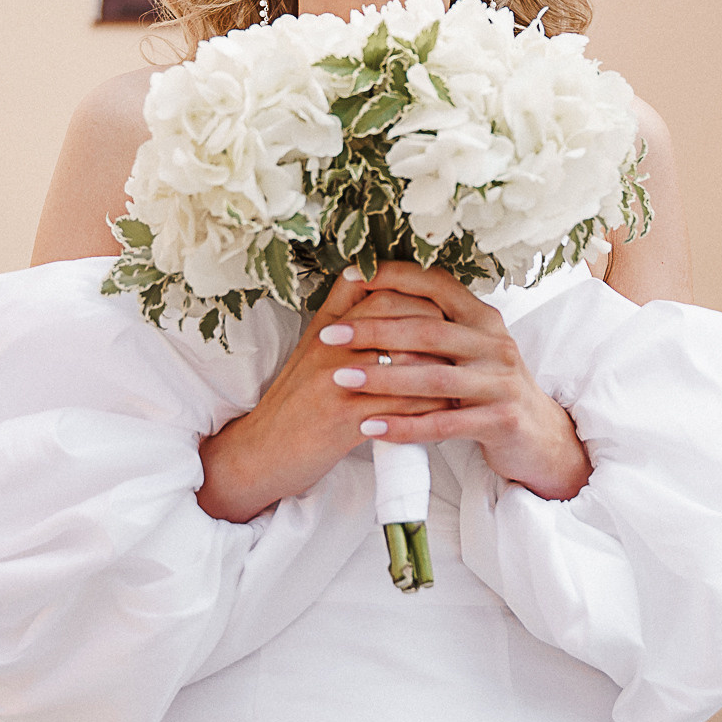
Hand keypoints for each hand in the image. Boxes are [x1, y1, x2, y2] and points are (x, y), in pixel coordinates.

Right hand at [194, 270, 449, 523]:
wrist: (260, 451)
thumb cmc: (294, 400)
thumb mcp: (311, 346)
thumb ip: (340, 309)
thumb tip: (367, 270)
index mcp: (326, 326)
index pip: (382, 292)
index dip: (422, 297)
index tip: (447, 313)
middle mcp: (329, 347)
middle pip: (396, 318)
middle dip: (437, 329)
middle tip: (461, 344)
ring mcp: (335, 383)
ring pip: (404, 363)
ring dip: (440, 372)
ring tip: (462, 379)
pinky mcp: (343, 422)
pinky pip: (400, 410)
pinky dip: (428, 410)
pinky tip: (445, 413)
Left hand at [320, 261, 591, 503]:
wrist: (539, 436)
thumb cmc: (488, 387)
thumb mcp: (470, 349)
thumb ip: (435, 325)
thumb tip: (375, 296)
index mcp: (483, 318)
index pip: (436, 284)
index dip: (393, 276)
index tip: (350, 276)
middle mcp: (495, 343)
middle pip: (428, 330)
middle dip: (374, 331)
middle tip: (329, 336)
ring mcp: (501, 382)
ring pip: (433, 378)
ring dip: (382, 379)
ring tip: (339, 380)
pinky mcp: (501, 420)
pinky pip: (444, 423)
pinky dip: (405, 426)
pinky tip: (370, 429)